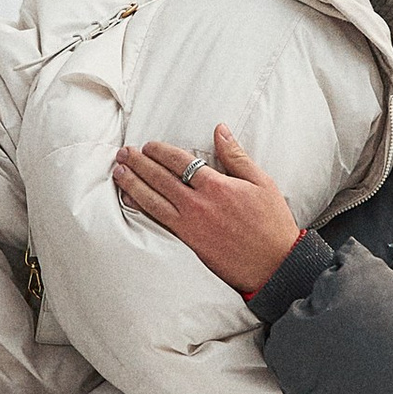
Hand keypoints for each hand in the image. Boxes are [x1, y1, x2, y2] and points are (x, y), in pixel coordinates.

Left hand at [111, 124, 305, 299]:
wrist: (274, 264)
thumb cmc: (272, 223)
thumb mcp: (261, 182)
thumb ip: (236, 156)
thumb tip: (220, 130)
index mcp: (217, 185)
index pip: (179, 161)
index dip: (160, 151)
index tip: (149, 146)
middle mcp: (198, 203)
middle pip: (160, 178)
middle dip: (139, 163)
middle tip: (124, 153)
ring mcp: (189, 224)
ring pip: (153, 199)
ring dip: (133, 184)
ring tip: (118, 172)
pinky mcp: (186, 242)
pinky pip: (157, 222)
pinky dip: (141, 209)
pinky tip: (128, 201)